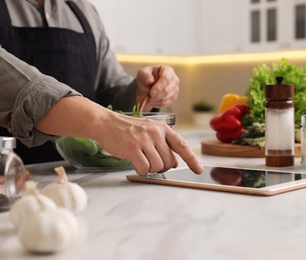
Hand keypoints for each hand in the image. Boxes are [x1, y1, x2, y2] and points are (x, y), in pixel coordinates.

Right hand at [35, 96, 202, 175]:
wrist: (106, 123)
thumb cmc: (128, 129)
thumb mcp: (149, 132)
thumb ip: (164, 145)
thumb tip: (175, 162)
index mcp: (163, 128)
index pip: (182, 145)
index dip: (192, 159)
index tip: (199, 169)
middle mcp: (156, 133)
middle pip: (169, 161)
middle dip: (161, 167)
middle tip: (150, 161)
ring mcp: (144, 140)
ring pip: (158, 166)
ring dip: (150, 168)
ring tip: (141, 159)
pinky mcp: (133, 148)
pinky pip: (144, 168)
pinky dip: (140, 170)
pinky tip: (135, 163)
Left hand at [135, 65, 178, 110]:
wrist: (148, 86)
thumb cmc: (146, 78)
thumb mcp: (142, 73)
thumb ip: (145, 76)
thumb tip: (150, 81)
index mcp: (167, 70)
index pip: (166, 78)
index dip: (158, 87)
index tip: (151, 93)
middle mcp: (174, 79)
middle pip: (167, 90)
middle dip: (156, 96)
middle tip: (148, 99)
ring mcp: (175, 89)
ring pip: (167, 98)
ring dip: (156, 101)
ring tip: (148, 100)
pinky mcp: (174, 97)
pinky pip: (167, 103)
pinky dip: (158, 104)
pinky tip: (153, 101)